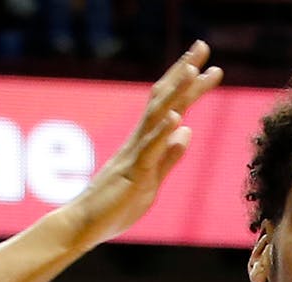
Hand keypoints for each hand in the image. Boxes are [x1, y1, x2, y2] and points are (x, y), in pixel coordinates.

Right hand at [63, 39, 222, 250]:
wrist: (84, 226)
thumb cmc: (114, 207)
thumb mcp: (152, 181)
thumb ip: (169, 156)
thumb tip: (187, 130)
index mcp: (145, 144)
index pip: (169, 106)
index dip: (188, 84)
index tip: (208, 64)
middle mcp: (138, 141)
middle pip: (163, 99)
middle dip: (184, 72)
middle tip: (203, 46)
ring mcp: (134, 155)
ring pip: (155, 117)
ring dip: (174, 92)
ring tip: (192, 68)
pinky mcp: (132, 174)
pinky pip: (147, 150)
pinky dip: (161, 132)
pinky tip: (175, 116)